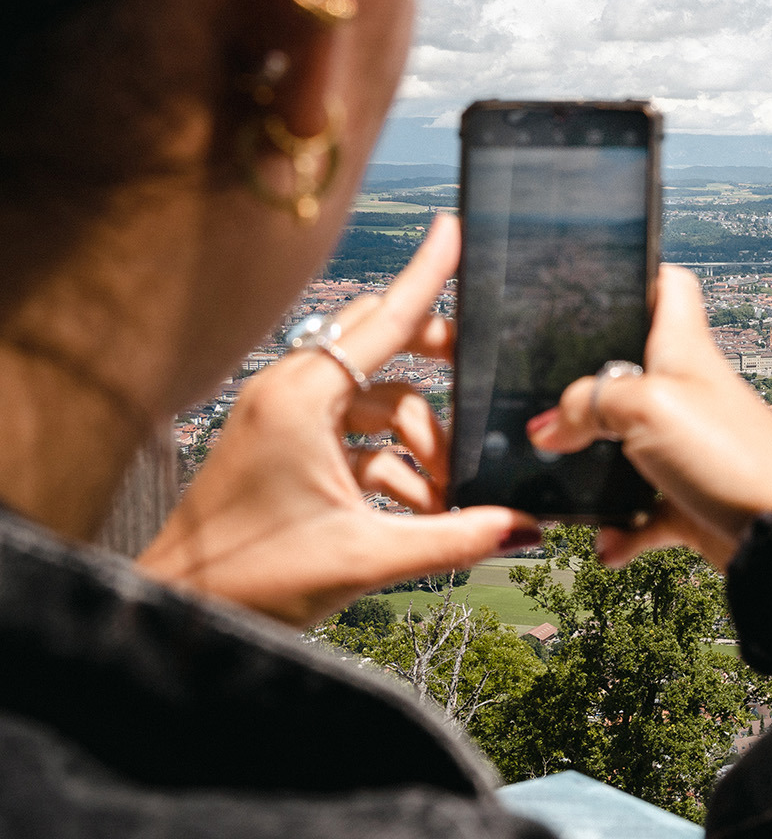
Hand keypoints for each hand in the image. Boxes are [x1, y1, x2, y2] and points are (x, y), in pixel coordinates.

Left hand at [138, 216, 538, 625]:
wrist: (179, 611)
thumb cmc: (250, 578)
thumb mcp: (365, 558)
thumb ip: (455, 538)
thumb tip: (526, 528)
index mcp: (301, 397)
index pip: (387, 318)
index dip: (429, 272)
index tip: (456, 227)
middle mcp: (290, 393)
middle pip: (385, 346)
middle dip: (441, 368)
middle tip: (488, 381)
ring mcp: (285, 419)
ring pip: (379, 401)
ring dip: (422, 443)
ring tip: (450, 496)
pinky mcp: (286, 450)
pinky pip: (359, 437)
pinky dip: (396, 466)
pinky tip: (423, 509)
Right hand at [527, 264, 771, 568]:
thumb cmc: (734, 455)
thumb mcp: (647, 407)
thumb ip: (588, 404)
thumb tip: (549, 428)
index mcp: (683, 351)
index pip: (669, 287)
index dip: (637, 276)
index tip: (592, 282)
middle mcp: (686, 393)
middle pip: (628, 373)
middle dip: (583, 390)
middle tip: (543, 406)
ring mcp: (688, 447)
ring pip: (625, 447)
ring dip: (590, 469)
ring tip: (559, 482)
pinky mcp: (689, 498)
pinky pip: (640, 512)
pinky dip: (621, 528)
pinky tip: (608, 541)